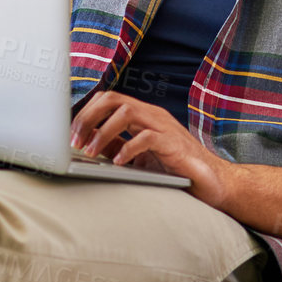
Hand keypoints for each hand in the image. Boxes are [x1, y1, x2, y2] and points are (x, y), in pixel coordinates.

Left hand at [69, 91, 233, 203]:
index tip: (70, 136)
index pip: (107, 99)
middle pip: (112, 99)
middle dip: (88, 118)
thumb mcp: (136, 156)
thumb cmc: (174, 169)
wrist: (211, 182)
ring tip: (91, 152)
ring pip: (126, 112)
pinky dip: (129, 149)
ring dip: (103, 132)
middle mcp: (152, 115)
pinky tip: (119, 163)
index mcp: (142, 115)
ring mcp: (164, 127)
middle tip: (74, 141)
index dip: (85, 114)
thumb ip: (115, 146)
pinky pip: (147, 138)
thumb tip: (86, 142)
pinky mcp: (174, 145)